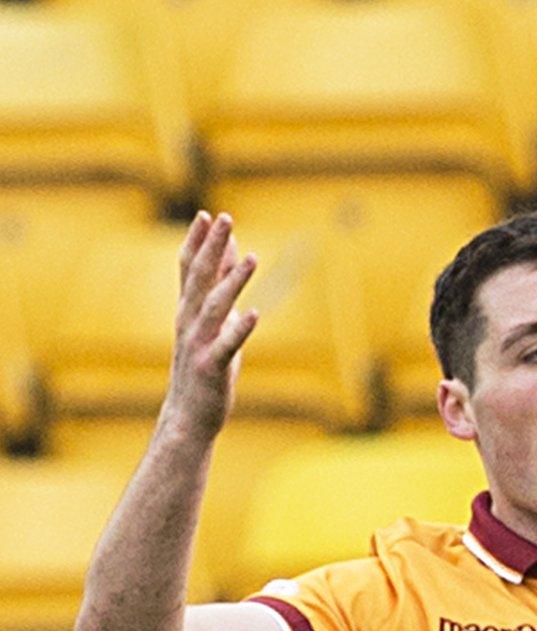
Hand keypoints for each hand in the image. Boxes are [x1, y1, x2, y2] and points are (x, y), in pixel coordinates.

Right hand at [163, 212, 258, 441]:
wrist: (188, 416)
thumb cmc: (203, 365)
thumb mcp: (213, 322)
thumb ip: (220, 289)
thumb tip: (233, 253)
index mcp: (188, 311)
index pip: (189, 269)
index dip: (198, 242)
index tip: (206, 215)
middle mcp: (189, 323)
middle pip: (200, 278)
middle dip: (212, 248)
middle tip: (224, 218)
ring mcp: (198, 344)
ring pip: (215, 307)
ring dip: (232, 281)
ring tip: (251, 258)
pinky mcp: (211, 367)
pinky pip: (227, 345)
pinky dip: (239, 329)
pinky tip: (254, 314)